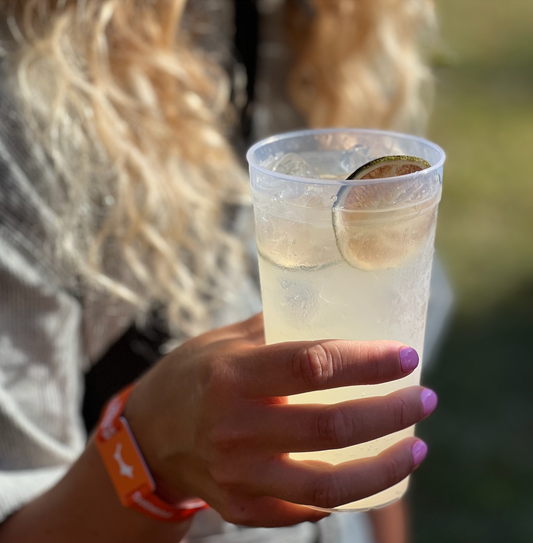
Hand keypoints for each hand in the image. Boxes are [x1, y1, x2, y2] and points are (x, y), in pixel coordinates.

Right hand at [125, 314, 434, 526]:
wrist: (148, 435)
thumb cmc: (193, 376)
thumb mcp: (225, 340)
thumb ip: (277, 326)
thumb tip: (333, 306)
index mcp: (232, 376)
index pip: (313, 366)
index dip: (367, 362)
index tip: (406, 357)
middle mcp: (235, 429)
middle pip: (332, 427)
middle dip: (392, 413)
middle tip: (425, 398)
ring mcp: (239, 476)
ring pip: (330, 485)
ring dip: (386, 467)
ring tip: (417, 446)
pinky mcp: (243, 508)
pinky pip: (307, 509)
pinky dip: (348, 495)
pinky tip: (370, 475)